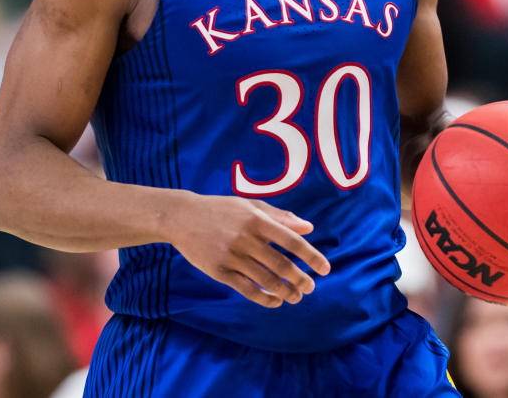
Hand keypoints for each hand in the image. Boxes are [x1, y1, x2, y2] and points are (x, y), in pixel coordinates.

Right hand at [163, 193, 330, 307]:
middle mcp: (246, 238)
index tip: (325, 269)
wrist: (182, 217)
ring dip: (285, 292)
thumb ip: (280, 217)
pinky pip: (246, 289)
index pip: (291, 241)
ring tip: (295, 297)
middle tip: (310, 288)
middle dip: (300, 279)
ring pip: (265, 280)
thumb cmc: (221, 210)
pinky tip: (275, 301)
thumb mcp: (250, 206)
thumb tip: (309, 228)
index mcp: (257, 220)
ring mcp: (232, 256)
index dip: (311, 256)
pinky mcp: (219, 271)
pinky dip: (264, 298)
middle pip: (280, 265)